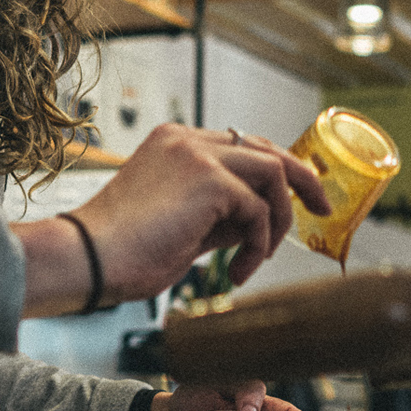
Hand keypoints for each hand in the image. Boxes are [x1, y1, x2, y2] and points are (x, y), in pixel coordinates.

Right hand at [78, 123, 329, 302]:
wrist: (89, 258)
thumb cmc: (122, 250)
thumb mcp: (182, 225)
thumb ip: (220, 213)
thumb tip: (259, 219)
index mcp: (173, 142)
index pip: (241, 145)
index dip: (274, 171)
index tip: (295, 197)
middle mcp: (186, 138)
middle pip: (266, 148)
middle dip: (301, 180)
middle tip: (320, 209)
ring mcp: (198, 154)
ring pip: (273, 173)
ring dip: (278, 221)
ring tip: (259, 257)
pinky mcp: (210, 180)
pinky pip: (258, 211)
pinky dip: (258, 244)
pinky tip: (235, 271)